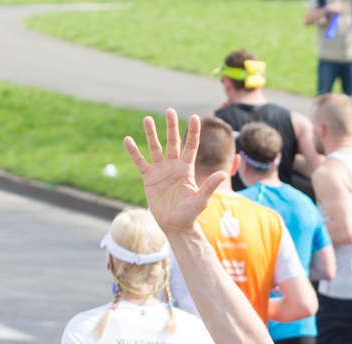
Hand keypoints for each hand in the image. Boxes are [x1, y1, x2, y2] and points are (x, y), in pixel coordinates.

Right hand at [123, 110, 224, 235]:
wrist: (175, 225)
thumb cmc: (190, 213)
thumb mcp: (201, 200)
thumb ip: (210, 185)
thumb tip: (223, 174)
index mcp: (187, 168)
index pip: (191, 146)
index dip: (193, 132)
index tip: (195, 117)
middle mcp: (174, 166)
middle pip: (173, 141)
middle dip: (171, 127)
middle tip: (169, 110)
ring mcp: (161, 170)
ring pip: (155, 148)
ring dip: (151, 134)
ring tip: (147, 119)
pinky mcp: (149, 178)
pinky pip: (140, 162)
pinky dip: (134, 152)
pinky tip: (128, 140)